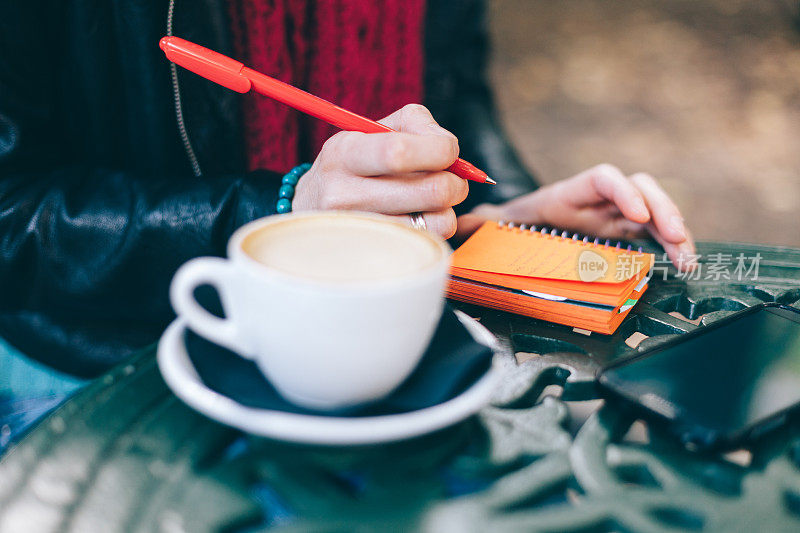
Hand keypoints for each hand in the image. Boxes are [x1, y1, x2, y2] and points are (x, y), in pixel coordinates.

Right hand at [292, 104, 468, 237]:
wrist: (313, 207)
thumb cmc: (355, 163)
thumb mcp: (373, 130)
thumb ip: (417, 123)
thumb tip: (449, 147)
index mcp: (343, 153)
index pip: (399, 153)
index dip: (439, 150)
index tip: (448, 151)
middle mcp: (343, 195)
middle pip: (430, 191)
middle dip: (456, 183)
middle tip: (452, 180)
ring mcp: (358, 231)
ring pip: (437, 223)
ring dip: (447, 210)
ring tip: (432, 202)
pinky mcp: (374, 256)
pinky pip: (429, 244)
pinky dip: (435, 229)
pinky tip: (419, 219)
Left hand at [457, 164, 694, 268]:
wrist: (523, 231)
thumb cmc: (512, 226)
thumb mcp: (497, 224)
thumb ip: (481, 222)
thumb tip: (460, 223)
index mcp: (568, 194)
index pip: (600, 178)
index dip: (621, 191)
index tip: (636, 214)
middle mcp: (597, 201)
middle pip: (639, 188)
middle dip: (660, 207)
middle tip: (673, 234)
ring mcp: (614, 217)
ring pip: (654, 211)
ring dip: (675, 229)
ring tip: (687, 257)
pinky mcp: (625, 235)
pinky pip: (655, 234)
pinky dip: (672, 246)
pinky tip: (684, 264)